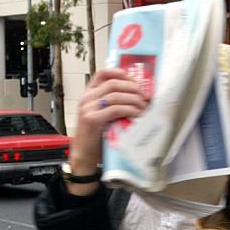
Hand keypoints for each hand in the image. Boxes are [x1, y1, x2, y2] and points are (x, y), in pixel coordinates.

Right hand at [67, 67, 149, 194]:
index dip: (121, 73)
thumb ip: (112, 105)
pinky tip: (138, 115)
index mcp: (88, 94)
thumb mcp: (103, 116)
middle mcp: (86, 98)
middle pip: (113, 83)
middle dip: (132, 88)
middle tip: (145, 96)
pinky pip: (115, 109)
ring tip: (144, 107)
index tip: (136, 81)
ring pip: (115, 95)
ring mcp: (88, 108)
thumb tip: (137, 96)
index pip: (103, 73)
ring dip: (133, 100)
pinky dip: (129, 110)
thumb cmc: (96, 137)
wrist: (84, 156)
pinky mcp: (92, 120)